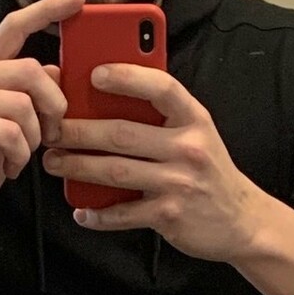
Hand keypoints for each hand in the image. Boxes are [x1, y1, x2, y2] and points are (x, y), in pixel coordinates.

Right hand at [0, 0, 81, 243]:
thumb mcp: (7, 126)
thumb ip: (27, 96)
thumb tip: (55, 71)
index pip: (14, 26)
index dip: (47, 10)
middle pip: (30, 70)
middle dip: (53, 106)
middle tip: (50, 136)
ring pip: (24, 105)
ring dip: (33, 139)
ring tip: (19, 157)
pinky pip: (11, 133)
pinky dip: (18, 157)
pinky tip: (8, 168)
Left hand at [40, 63, 266, 262]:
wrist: (242, 221)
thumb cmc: (209, 170)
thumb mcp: (196, 133)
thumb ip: (162, 116)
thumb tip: (109, 99)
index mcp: (193, 118)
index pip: (160, 87)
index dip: (126, 77)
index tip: (92, 73)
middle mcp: (188, 147)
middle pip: (122, 133)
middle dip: (79, 130)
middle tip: (51, 129)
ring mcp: (179, 183)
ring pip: (116, 171)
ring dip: (78, 167)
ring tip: (53, 162)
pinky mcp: (170, 216)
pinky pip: (125, 213)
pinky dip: (99, 215)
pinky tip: (80, 211)